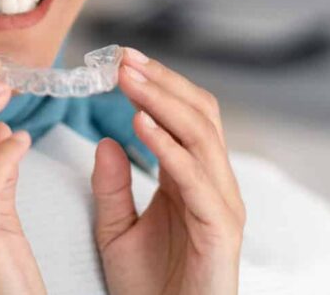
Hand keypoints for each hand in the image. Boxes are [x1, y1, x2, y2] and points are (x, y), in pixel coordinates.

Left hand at [91, 48, 244, 294]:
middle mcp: (213, 184)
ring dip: (162, 101)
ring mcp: (222, 204)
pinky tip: (140, 124)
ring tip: (128, 79)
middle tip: (123, 58)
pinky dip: (168, 147)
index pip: (184, 115)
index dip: (157, 85)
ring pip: (201, 135)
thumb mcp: (115, 231)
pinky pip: (195, 178)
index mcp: (191, 180)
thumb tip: (106, 141)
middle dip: (162, 82)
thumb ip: (111, 187)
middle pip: (199, 114)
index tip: (120, 60)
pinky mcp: (221, 229)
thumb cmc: (149, 288)